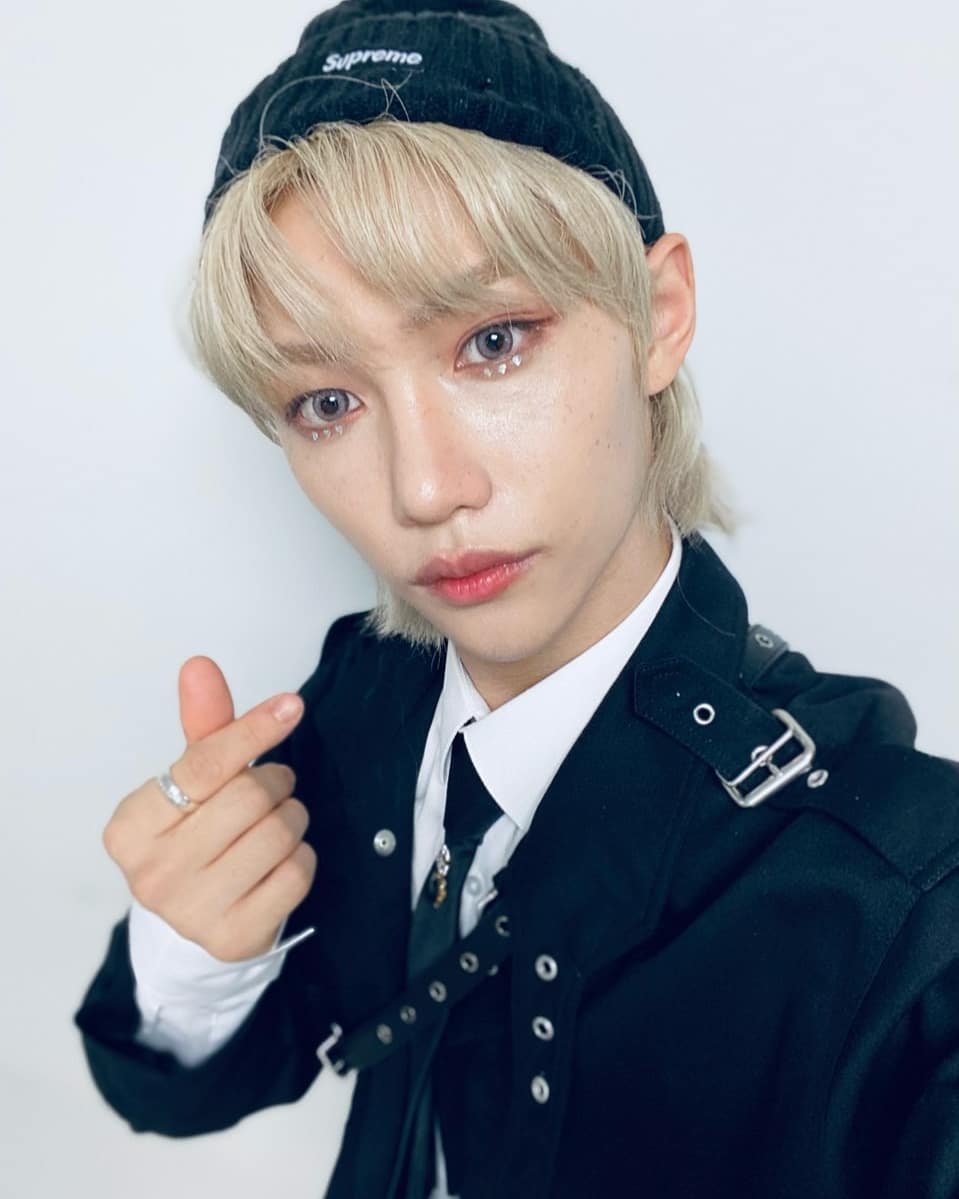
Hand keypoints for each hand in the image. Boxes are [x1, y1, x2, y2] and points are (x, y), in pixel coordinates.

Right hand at [103, 656, 315, 961]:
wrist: (197, 920)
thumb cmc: (198, 835)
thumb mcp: (194, 783)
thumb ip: (204, 728)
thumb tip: (199, 665)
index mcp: (130, 827)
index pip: (203, 765)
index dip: (253, 729)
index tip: (291, 706)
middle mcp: (151, 874)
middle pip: (248, 798)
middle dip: (276, 783)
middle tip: (274, 788)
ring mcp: (190, 912)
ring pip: (278, 833)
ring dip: (292, 817)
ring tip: (275, 823)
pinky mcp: (233, 937)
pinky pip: (297, 873)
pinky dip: (301, 857)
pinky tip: (278, 861)